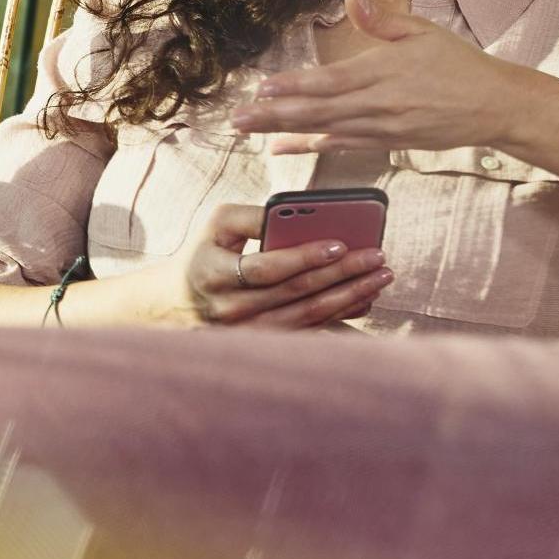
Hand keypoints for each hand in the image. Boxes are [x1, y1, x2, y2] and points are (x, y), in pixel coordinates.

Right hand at [110, 202, 390, 327]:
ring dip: (350, 296)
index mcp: (215, 274)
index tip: (340, 244)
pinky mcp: (264, 344)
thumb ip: (253, 216)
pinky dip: (341, 315)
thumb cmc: (205, 252)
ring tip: (381, 276)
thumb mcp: (217, 224)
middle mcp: (231, 310)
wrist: (177, 303)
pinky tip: (366, 298)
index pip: (267, 268)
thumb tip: (296, 215)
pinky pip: (310, 330)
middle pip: (297, 293)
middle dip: (342, 274)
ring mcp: (249, 333)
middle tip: (378, 257)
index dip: (305, 257)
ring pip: (309, 316)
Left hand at [227, 0, 539, 155]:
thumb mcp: (422, 31)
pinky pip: (343, 147)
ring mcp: (382, 128)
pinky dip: (313, 147)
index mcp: (383, 71)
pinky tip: (285, 148)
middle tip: (237, 119)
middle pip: (318, 111)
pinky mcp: (388, 143)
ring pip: (325, 132)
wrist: (494, 105)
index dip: (293, 86)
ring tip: (251, 133)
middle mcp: (378, 104)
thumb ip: (381, 19)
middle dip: (274, 115)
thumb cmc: (459, 64)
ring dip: (285, 132)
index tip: (261, 87)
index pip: (329, 81)